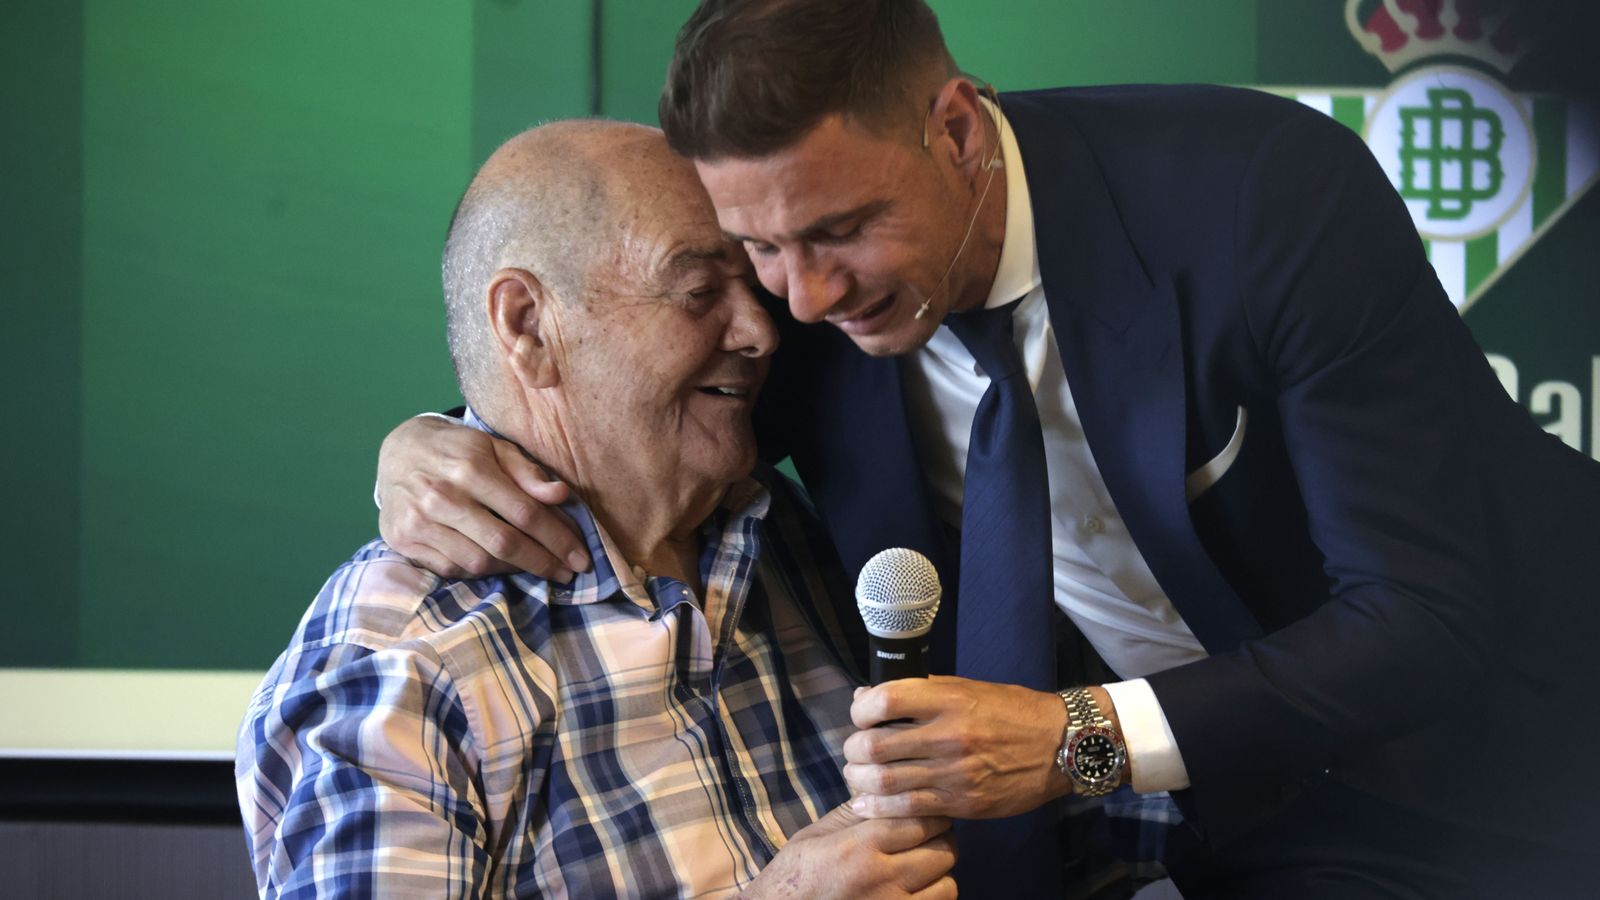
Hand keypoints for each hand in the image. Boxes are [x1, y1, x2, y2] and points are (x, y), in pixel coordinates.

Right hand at [376, 415, 590, 579]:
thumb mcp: (494, 447)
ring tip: (536, 567)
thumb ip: (528, 472)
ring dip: (515, 570)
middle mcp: (442, 497)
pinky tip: (499, 565)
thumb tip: (560, 495)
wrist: (398, 451)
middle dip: (543, 562)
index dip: (558, 539)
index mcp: (471, 468)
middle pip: (504, 542)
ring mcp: (419, 522)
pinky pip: (452, 568)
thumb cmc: (457, 449)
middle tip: (569, 572)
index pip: (525, 513)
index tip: (580, 556)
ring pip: (478, 561)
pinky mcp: (403, 541)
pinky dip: (480, 571)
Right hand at [745, 803, 956, 898]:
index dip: (930, 811)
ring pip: (947, 884)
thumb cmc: (795, 875)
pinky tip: (917, 888)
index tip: (928, 808)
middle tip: (930, 834)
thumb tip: (888, 786)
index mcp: (860, 847)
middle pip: (943, 850)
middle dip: (941, 839)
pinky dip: (934, 896)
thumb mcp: (818, 834)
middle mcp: (881, 879)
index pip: (920, 819)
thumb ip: (856, 811)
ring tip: (923, 865)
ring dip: (940, 873)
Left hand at [842, 676, 1072, 819]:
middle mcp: (950, 734)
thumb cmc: (1011, 711)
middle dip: (853, 749)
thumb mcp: (967, 688)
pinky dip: (879, 807)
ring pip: (885, 780)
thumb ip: (919, 693)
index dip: (861, 709)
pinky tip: (868, 803)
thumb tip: (868, 696)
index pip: (885, 700)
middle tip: (854, 750)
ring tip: (857, 775)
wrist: (1059, 745)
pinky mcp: (963, 802)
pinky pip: (909, 808)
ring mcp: (956, 772)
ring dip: (860, 779)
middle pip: (875, 745)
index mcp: (950, 699)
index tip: (860, 714)